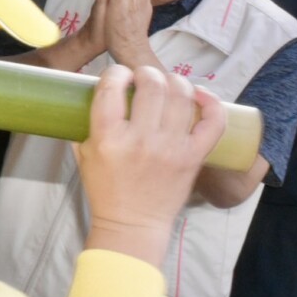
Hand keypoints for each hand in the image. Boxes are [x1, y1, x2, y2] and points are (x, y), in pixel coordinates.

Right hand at [81, 65, 224, 266]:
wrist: (131, 224)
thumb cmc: (105, 189)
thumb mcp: (84, 153)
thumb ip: (88, 122)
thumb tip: (98, 92)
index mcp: (108, 137)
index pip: (112, 87)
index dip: (116, 73)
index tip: (118, 76)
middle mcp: (140, 140)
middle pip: (151, 85)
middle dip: (147, 72)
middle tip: (144, 77)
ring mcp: (171, 148)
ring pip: (181, 96)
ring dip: (174, 81)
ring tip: (168, 84)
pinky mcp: (193, 157)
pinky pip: (213, 122)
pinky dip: (211, 102)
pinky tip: (199, 95)